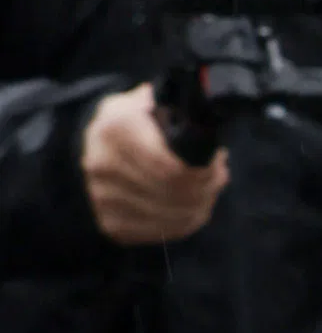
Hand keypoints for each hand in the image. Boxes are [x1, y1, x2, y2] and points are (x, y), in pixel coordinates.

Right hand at [82, 83, 225, 244]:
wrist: (91, 146)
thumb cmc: (130, 122)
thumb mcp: (145, 101)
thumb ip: (174, 107)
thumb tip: (205, 116)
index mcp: (115, 130)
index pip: (172, 167)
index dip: (204, 170)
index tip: (218, 162)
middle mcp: (104, 166)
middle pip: (175, 192)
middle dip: (207, 186)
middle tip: (219, 176)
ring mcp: (104, 199)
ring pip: (173, 215)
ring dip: (201, 205)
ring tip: (208, 190)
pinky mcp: (111, 224)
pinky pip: (161, 232)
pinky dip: (185, 222)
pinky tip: (193, 208)